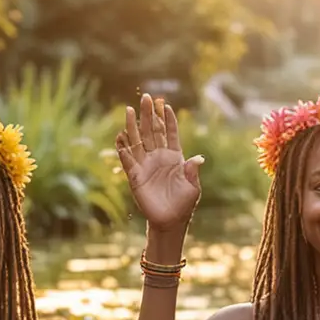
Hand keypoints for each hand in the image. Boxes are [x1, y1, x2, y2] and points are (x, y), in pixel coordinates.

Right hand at [115, 93, 203, 228]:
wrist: (171, 221)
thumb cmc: (184, 204)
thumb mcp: (193, 187)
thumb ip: (192, 172)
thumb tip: (198, 158)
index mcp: (174, 157)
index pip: (171, 134)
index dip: (168, 120)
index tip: (166, 105)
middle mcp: (158, 158)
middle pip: (152, 131)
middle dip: (149, 114)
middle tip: (145, 97)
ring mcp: (146, 165)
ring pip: (138, 141)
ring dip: (133, 126)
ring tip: (130, 110)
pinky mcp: (135, 176)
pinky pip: (128, 160)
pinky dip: (124, 148)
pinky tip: (121, 136)